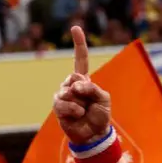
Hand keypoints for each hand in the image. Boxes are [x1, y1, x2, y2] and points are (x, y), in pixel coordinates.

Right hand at [52, 26, 111, 144]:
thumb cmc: (100, 116)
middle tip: (87, 101)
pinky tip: (77, 115)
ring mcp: (63, 95)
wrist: (93, 135)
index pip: (80, 59)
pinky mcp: (58, 107)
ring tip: (82, 111)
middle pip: (73, 77)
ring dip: (77, 102)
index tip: (75, 28)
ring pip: (66, 91)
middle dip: (83, 89)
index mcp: (84, 80)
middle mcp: (71, 85)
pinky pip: (62, 103)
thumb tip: (75, 85)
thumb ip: (92, 88)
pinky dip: (72, 109)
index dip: (79, 44)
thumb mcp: (103, 98)